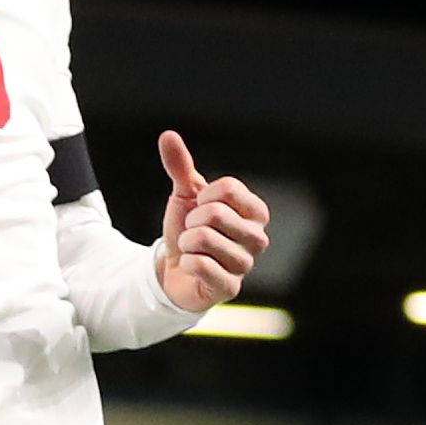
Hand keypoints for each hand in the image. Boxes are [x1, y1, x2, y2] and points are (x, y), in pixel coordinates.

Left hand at [153, 131, 269, 310]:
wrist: (176, 270)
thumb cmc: (190, 230)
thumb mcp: (184, 195)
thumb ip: (180, 166)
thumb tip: (167, 135)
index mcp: (255, 212)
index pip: (229, 188)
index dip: (203, 196)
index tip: (201, 208)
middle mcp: (258, 238)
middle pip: (216, 213)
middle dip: (192, 221)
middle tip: (194, 232)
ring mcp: (245, 264)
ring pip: (205, 238)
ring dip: (187, 242)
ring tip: (192, 249)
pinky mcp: (230, 288)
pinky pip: (200, 264)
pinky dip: (186, 261)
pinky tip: (191, 266)